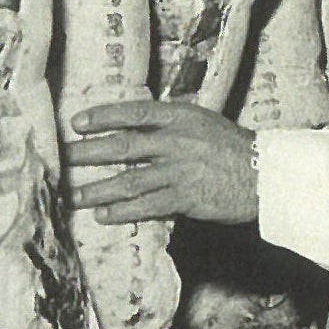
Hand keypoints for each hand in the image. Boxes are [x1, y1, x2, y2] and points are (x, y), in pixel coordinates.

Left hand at [66, 100, 259, 228]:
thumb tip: (135, 128)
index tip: (77, 122)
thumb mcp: (202, 123)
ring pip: (129, 180)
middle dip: (89, 153)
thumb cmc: (233, 148)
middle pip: (123, 146)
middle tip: (63, 158)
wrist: (264, 175)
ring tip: (74, 196)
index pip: (133, 113)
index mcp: (180, 117)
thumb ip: (170, 125)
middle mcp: (176, 141)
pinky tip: (104, 215)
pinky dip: (123, 210)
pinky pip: (147, 205)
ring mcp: (180, 170)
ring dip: (98, 189)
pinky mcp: (186, 197)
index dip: (103, 117)